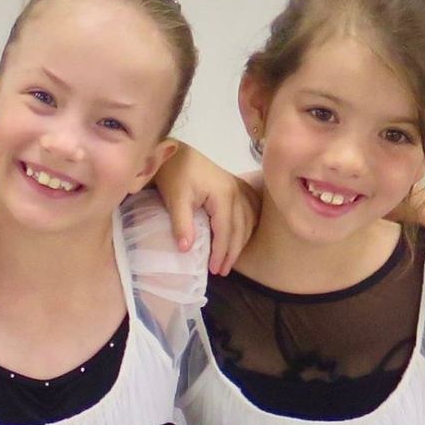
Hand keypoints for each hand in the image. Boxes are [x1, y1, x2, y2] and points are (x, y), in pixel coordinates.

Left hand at [151, 142, 259, 274]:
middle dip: (232, 252)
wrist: (174, 153)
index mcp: (223, 195)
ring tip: (229, 260)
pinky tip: (243, 236)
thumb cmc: (174, 174)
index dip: (221, 252)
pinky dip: (249, 225)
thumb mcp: (175, 199)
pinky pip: (250, 208)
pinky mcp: (235, 185)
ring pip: (248, 220)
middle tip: (222, 271)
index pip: (226, 230)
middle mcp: (236, 191)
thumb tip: (186, 250)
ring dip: (241, 242)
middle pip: (240, 228)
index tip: (215, 270)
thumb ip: (182, 224)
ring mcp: (238, 188)